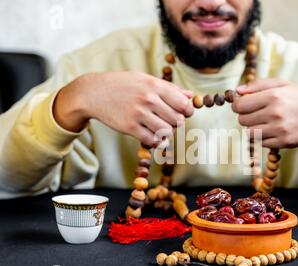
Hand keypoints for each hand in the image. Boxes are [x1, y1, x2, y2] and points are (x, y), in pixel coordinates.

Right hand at [53, 72, 193, 145]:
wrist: (93, 92)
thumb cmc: (123, 85)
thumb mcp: (145, 79)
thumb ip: (169, 88)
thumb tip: (190, 96)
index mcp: (154, 85)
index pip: (183, 104)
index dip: (188, 111)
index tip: (184, 113)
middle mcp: (148, 99)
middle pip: (177, 120)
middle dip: (176, 123)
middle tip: (168, 120)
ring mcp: (138, 114)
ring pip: (166, 131)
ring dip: (166, 133)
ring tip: (160, 128)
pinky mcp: (129, 127)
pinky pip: (152, 140)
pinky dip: (156, 141)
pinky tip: (153, 137)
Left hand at [233, 79, 297, 153]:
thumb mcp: (283, 85)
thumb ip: (258, 85)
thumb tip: (237, 91)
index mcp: (273, 96)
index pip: (240, 105)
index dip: (238, 105)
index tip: (243, 105)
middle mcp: (275, 113)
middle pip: (242, 120)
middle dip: (246, 117)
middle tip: (257, 114)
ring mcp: (279, 130)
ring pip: (249, 133)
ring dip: (253, 128)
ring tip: (264, 122)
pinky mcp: (283, 142)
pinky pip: (261, 143)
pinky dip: (263, 138)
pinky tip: (273, 131)